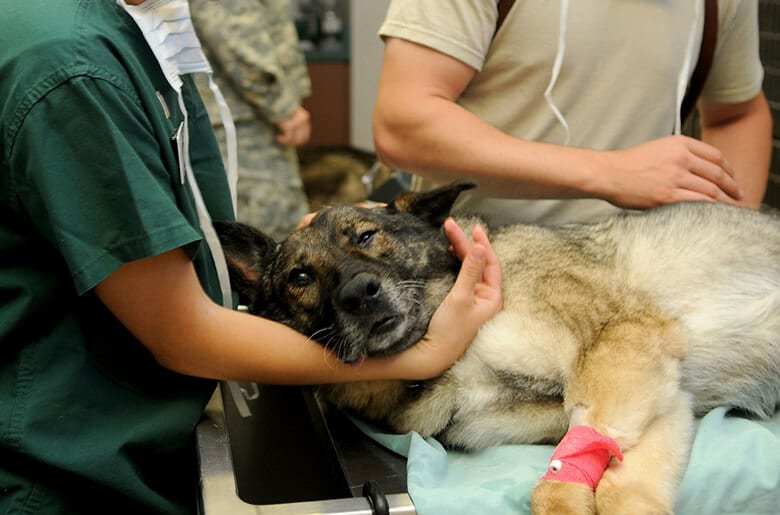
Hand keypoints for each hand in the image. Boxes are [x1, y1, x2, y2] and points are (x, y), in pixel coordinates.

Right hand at [275, 105, 310, 146]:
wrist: (272, 98)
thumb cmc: (279, 107)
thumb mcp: (290, 115)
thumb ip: (294, 124)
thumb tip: (295, 140)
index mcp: (305, 117)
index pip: (305, 136)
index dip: (297, 142)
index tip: (288, 141)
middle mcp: (304, 119)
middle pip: (301, 139)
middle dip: (292, 143)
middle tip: (282, 141)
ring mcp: (298, 122)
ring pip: (295, 139)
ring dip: (286, 141)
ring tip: (279, 138)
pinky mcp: (290, 125)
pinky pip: (288, 137)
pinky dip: (283, 139)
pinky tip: (278, 137)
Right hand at [395, 218, 501, 378]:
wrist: (430, 355)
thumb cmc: (448, 331)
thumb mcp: (460, 298)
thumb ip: (469, 271)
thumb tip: (480, 247)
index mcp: (492, 298)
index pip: (491, 264)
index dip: (483, 244)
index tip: (473, 228)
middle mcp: (484, 299)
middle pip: (478, 264)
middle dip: (466, 244)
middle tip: (451, 225)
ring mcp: (472, 301)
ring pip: (469, 269)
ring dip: (460, 252)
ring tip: (449, 236)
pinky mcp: (459, 304)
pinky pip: (461, 277)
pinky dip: (455, 264)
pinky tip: (448, 255)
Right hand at [597, 135, 743, 208]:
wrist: (607, 173)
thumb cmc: (628, 164)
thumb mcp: (658, 148)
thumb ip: (679, 154)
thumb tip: (698, 170)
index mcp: (680, 144)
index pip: (715, 156)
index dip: (729, 169)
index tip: (734, 179)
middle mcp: (681, 158)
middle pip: (717, 173)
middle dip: (733, 186)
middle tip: (740, 195)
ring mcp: (675, 177)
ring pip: (711, 190)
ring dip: (726, 200)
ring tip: (732, 208)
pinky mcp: (668, 196)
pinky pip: (698, 203)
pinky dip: (711, 209)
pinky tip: (716, 214)